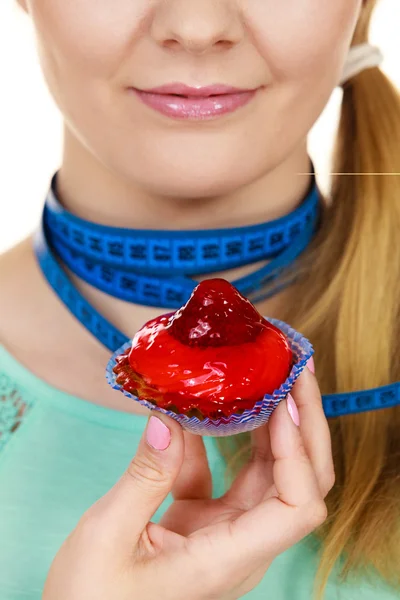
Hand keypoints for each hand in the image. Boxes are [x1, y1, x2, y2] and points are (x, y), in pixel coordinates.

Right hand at [43, 367, 333, 599]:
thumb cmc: (90, 598)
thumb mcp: (107, 535)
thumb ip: (143, 476)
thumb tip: (169, 417)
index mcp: (227, 559)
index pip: (296, 508)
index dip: (297, 453)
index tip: (282, 404)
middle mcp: (240, 547)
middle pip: (299, 484)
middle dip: (306, 427)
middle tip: (296, 373)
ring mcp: (225, 534)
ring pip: (270, 476)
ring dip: (275, 427)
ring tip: (271, 379)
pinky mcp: (205, 523)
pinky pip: (225, 476)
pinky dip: (220, 440)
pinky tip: (208, 410)